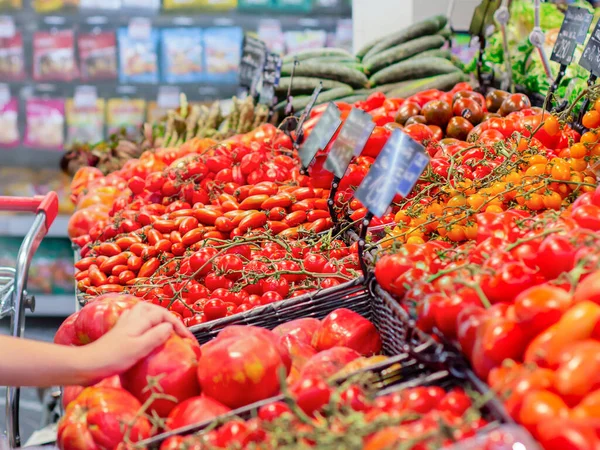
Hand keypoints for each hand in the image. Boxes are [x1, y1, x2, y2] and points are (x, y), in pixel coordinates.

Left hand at [79, 302, 194, 383]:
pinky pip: (138, 320)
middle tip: (180, 333)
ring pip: (146, 313)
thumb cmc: (113, 358)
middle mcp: (133, 317)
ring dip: (158, 318)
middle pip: (156, 310)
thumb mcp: (139, 348)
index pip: (165, 316)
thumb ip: (156, 336)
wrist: (87, 365)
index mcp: (140, 319)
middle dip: (170, 319)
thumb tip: (170, 327)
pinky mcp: (120, 332)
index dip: (179, 326)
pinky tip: (148, 333)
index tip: (188, 339)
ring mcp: (125, 323)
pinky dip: (147, 323)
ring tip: (167, 330)